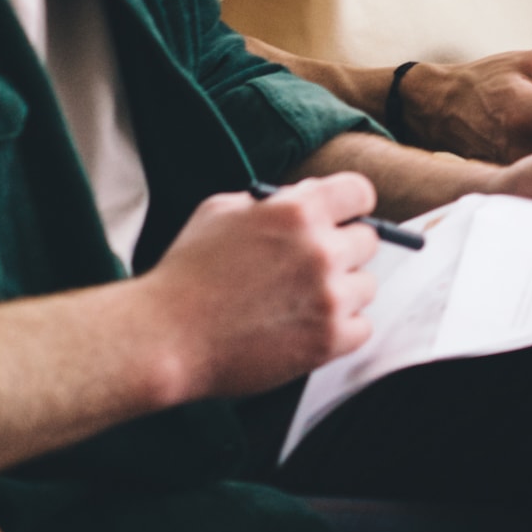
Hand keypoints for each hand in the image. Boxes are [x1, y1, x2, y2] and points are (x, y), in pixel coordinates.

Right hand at [139, 174, 381, 399]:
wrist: (163, 338)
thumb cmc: (185, 275)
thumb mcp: (220, 211)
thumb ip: (272, 201)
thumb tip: (306, 197)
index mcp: (298, 211)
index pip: (360, 192)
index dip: (349, 206)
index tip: (341, 219)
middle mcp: (321, 249)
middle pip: (368, 241)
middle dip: (341, 251)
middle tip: (308, 268)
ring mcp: (328, 296)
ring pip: (365, 286)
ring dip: (340, 292)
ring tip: (298, 303)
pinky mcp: (328, 339)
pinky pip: (361, 327)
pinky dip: (339, 330)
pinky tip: (304, 328)